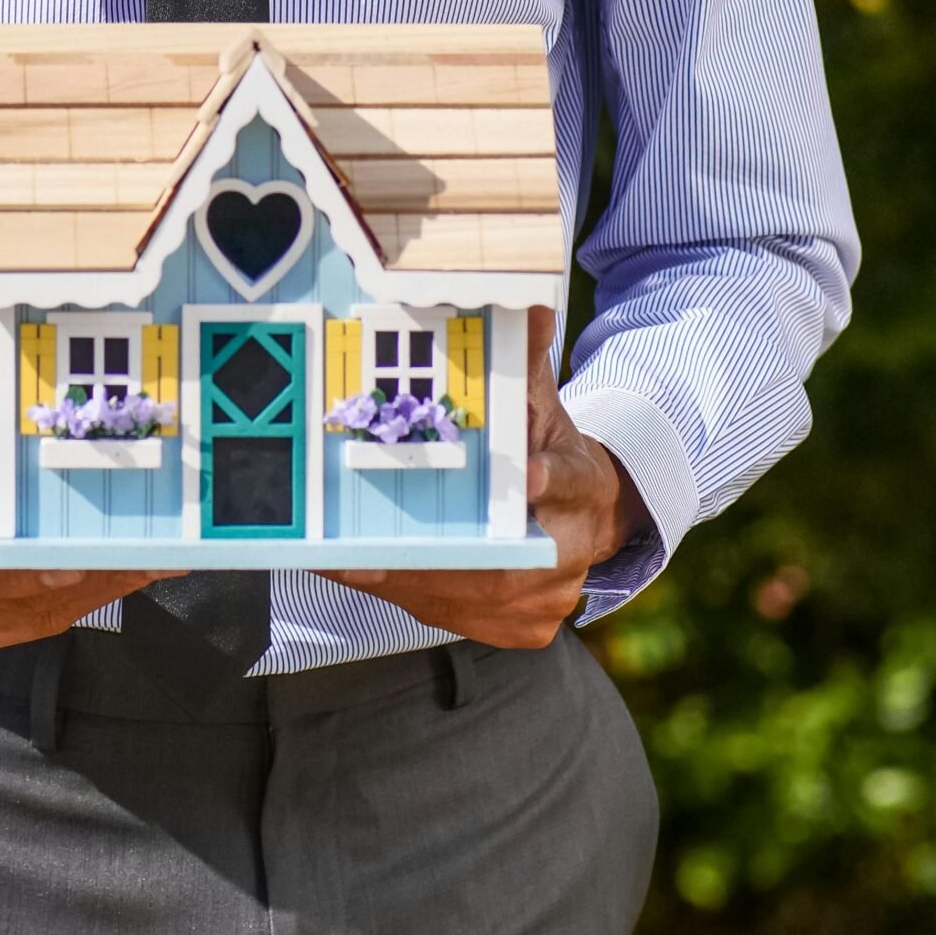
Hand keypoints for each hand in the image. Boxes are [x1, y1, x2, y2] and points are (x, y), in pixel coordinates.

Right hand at [0, 376, 179, 653]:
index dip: (9, 576)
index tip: (66, 568)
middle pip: (7, 600)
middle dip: (78, 577)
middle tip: (142, 552)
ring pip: (33, 617)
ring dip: (96, 589)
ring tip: (154, 559)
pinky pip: (39, 620)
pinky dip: (88, 596)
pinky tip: (132, 570)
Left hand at [324, 306, 646, 650]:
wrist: (579, 515)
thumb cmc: (544, 445)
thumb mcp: (536, 398)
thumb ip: (523, 357)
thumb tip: (526, 305)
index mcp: (585, 484)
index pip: (572, 481)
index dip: (551, 482)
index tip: (530, 476)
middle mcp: (576, 549)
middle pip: (509, 561)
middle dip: (440, 555)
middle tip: (372, 552)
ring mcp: (553, 597)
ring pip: (475, 598)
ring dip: (412, 581)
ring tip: (350, 562)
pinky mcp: (526, 629)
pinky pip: (462, 617)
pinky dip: (413, 596)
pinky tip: (368, 576)